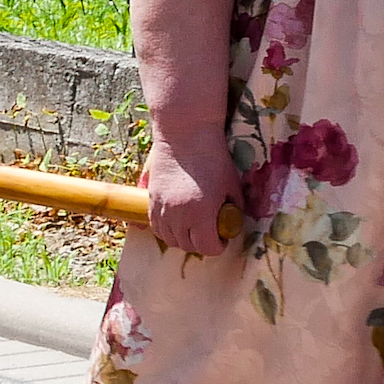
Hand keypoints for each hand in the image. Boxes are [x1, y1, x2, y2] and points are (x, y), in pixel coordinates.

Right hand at [143, 123, 240, 256]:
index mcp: (201, 214)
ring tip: (193, 227)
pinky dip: (167, 230)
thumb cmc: (214, 159)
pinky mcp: (150, 199)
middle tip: (210, 232)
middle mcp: (178, 215)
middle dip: (201, 243)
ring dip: (182, 238)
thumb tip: (232, 224)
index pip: (208, 248)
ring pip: (169, 239)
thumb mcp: (233, 187)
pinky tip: (177, 222)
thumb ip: (234, 210)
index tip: (223, 238)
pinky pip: (156, 226)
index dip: (219, 246)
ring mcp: (162, 208)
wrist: (185, 135)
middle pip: (188, 246)